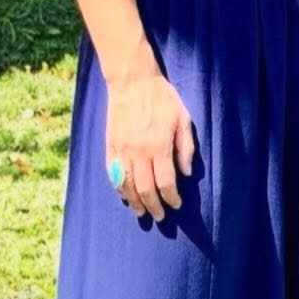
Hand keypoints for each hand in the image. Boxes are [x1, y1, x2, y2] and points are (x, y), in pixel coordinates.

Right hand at [106, 70, 195, 220]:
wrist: (132, 81)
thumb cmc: (162, 98)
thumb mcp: (182, 118)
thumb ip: (185, 147)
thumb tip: (187, 173)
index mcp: (159, 146)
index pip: (166, 181)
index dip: (171, 197)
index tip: (176, 205)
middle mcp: (139, 152)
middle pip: (146, 189)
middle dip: (154, 206)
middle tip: (160, 216)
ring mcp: (122, 150)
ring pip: (127, 185)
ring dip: (135, 202)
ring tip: (142, 212)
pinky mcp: (111, 146)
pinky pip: (113, 174)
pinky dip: (119, 188)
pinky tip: (125, 196)